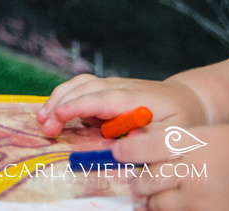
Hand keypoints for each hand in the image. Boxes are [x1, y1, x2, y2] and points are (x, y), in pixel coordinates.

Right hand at [36, 73, 206, 137]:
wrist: (187, 98)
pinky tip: (56, 112)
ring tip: (41, 118)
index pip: (101, 99)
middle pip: (83, 89)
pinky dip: (64, 96)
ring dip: (57, 99)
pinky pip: (80, 87)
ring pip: (78, 84)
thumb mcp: (176, 134)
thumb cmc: (182, 118)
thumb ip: (150, 138)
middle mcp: (119, 86)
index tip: (59, 116)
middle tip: (45, 128)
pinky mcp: (105, 88)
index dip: (79, 107)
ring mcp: (111, 85)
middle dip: (60, 105)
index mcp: (135, 97)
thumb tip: (124, 145)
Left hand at [112, 123, 228, 209]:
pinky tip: (174, 204)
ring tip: (152, 194)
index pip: (148, 146)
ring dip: (151, 199)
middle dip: (139, 180)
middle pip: (147, 178)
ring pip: (156, 202)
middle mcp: (196, 172)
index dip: (128, 151)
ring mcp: (201, 198)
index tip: (117, 153)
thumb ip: (170, 139)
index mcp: (195, 145)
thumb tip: (131, 140)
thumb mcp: (206, 136)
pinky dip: (167, 210)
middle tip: (138, 180)